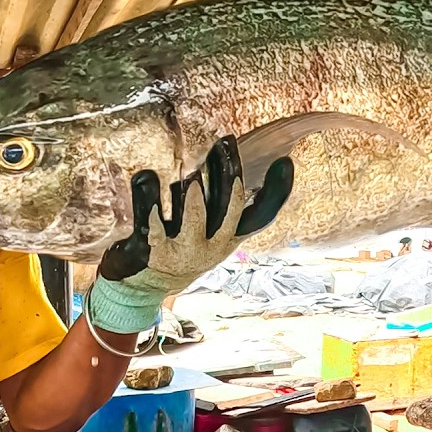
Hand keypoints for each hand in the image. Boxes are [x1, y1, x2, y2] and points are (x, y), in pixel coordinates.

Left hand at [87, 136, 293, 334]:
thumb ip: (220, 204)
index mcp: (228, 239)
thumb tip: (233, 165)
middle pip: (231, 211)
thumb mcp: (209, 233)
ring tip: (193, 175)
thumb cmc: (181, 249)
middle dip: (230, 176)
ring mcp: (183, 251)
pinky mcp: (154, 251)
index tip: (285, 162)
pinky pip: (153, 225)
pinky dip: (149, 202)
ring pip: (196, 220)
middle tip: (226, 145)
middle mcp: (211, 247)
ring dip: (196, 197)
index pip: (261, 215)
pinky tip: (147, 179)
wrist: (146, 286)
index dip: (276, 191)